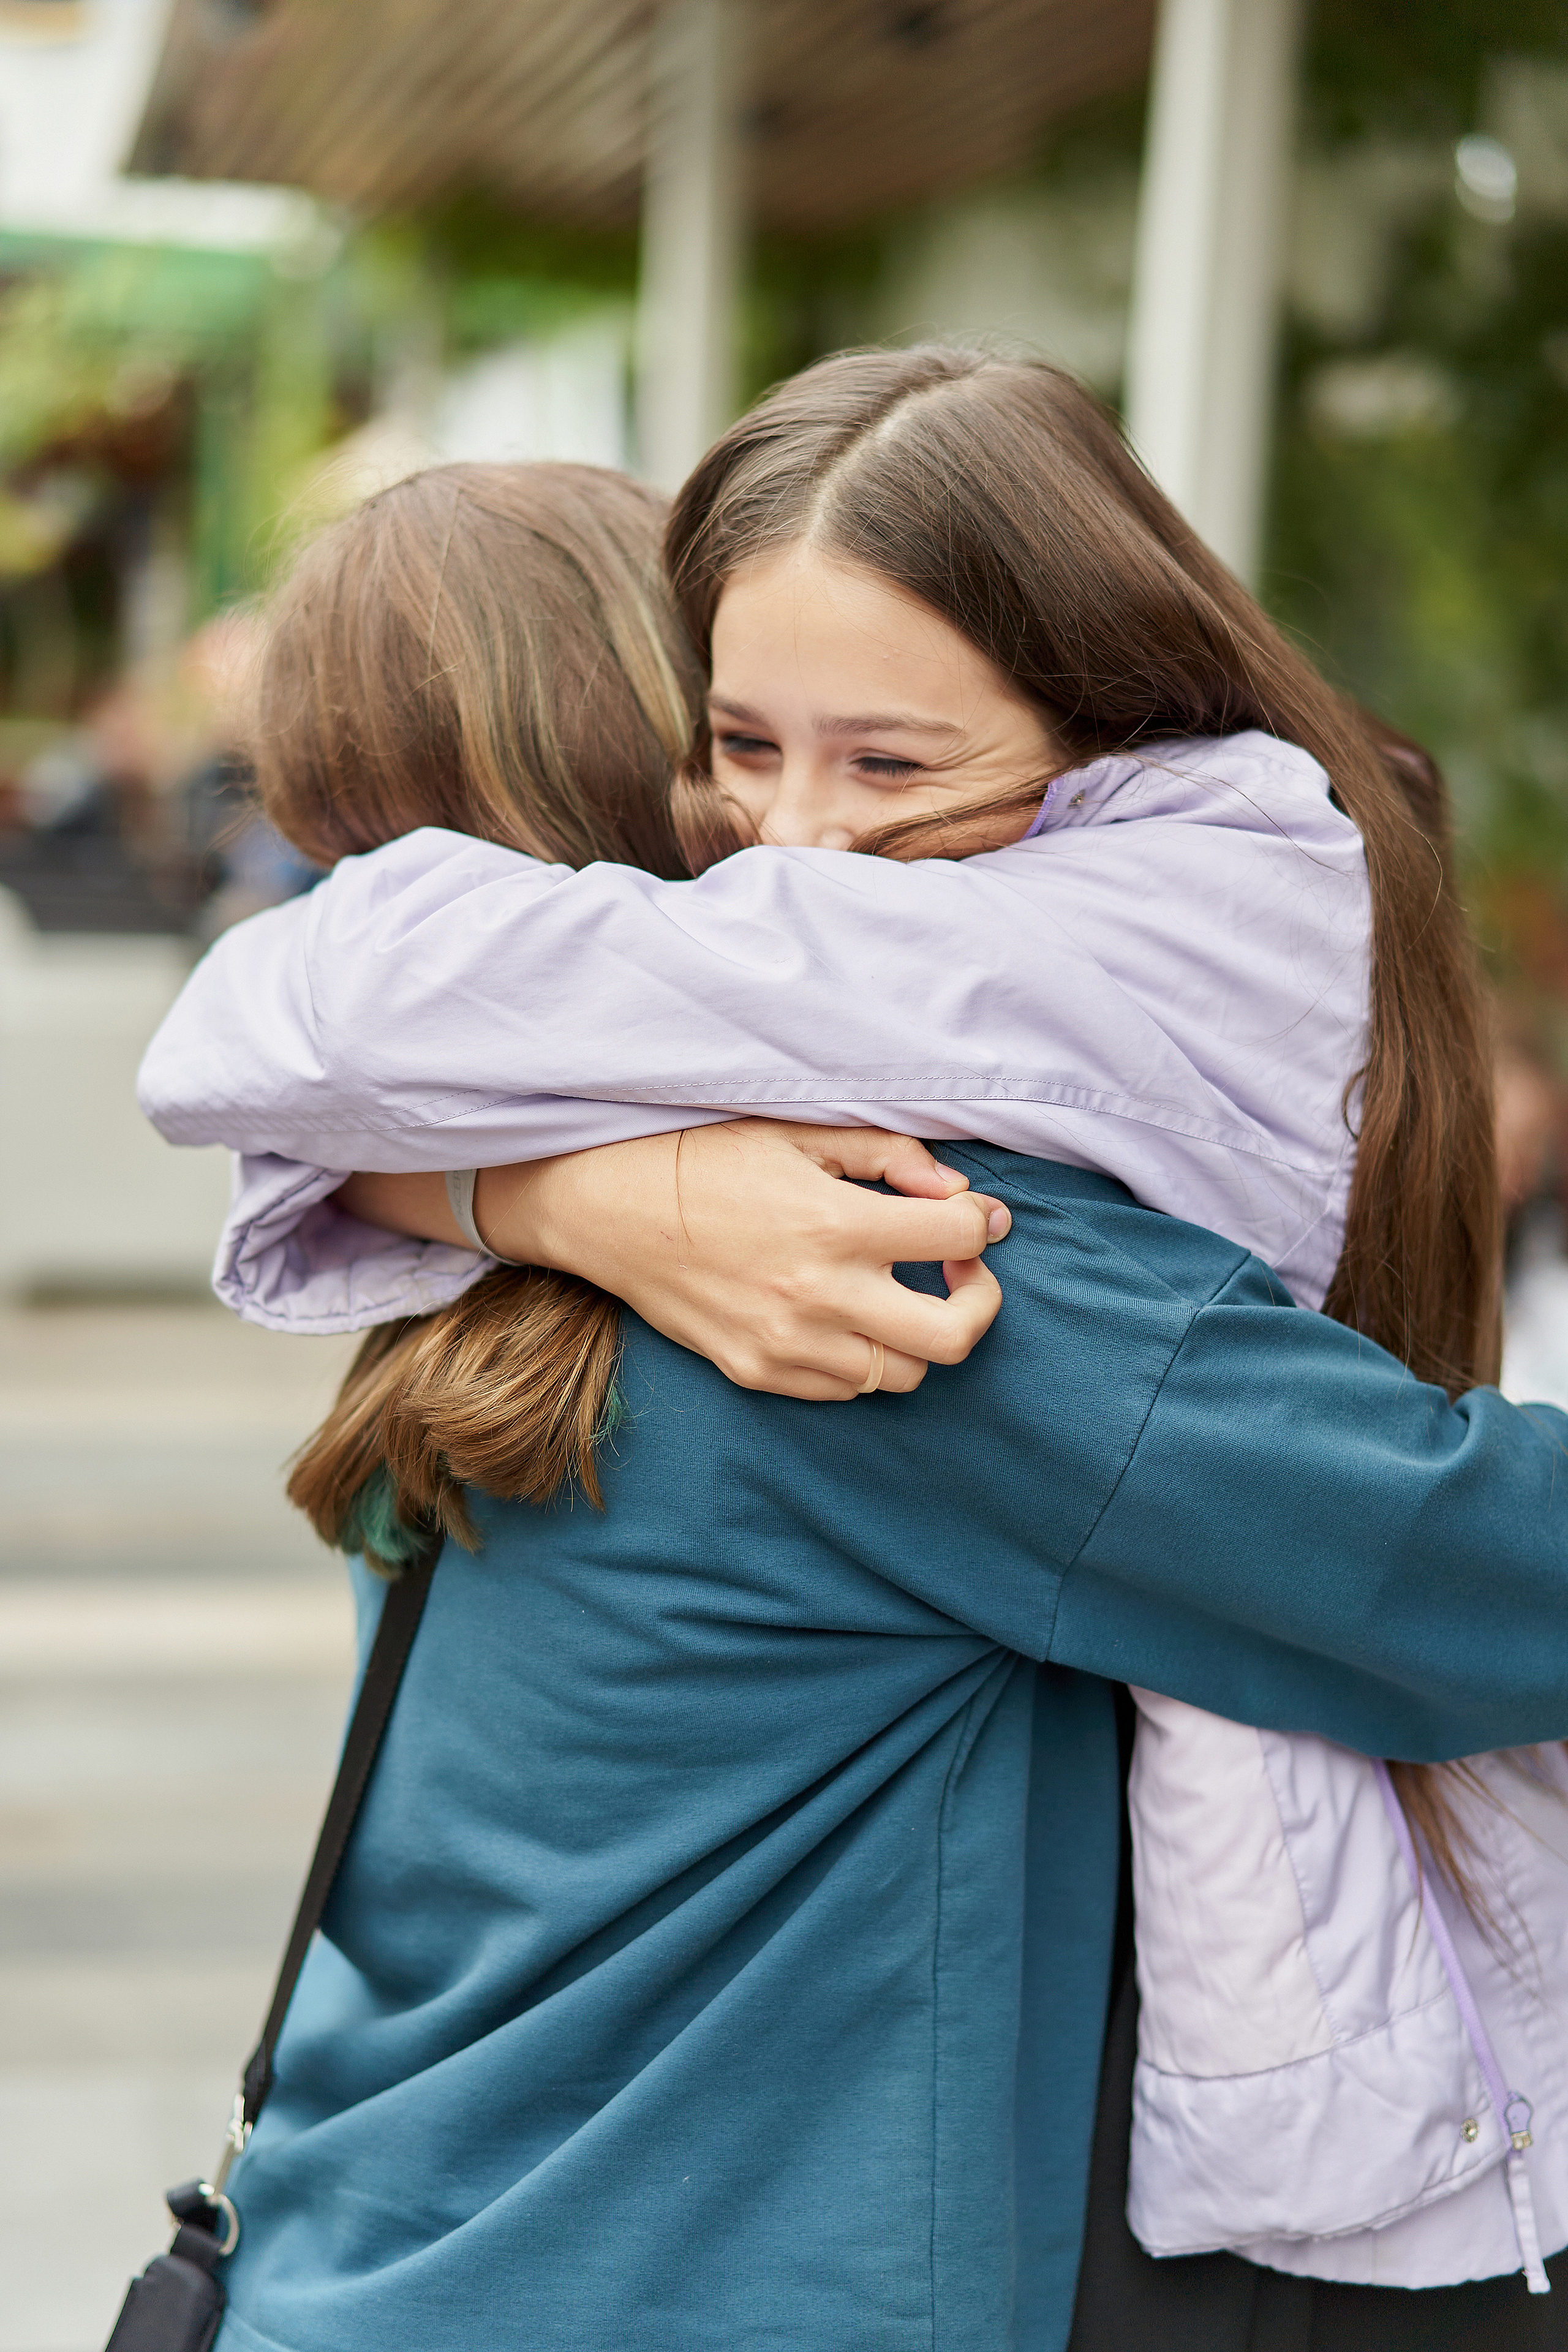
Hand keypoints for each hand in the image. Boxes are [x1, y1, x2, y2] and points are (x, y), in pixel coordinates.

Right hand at [476, 1120, 1009, 1400]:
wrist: (607, 1208)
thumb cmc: (704, 1159)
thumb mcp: (800, 1133)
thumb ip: (890, 1156)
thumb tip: (958, 1192)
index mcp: (837, 1224)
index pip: (961, 1237)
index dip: (982, 1222)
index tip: (972, 1217)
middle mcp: (820, 1294)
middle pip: (954, 1336)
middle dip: (979, 1301)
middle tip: (959, 1272)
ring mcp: (787, 1344)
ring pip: (904, 1374)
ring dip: (916, 1335)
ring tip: (895, 1294)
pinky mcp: (757, 1372)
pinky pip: (845, 1390)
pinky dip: (863, 1358)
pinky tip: (845, 1317)